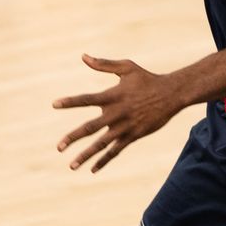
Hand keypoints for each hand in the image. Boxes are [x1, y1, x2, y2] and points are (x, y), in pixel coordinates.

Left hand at [53, 54, 182, 172]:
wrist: (171, 94)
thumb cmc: (146, 78)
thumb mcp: (126, 67)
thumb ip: (103, 64)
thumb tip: (83, 57)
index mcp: (113, 95)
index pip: (87, 99)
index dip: (70, 102)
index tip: (54, 104)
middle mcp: (117, 113)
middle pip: (90, 128)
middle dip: (73, 138)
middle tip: (58, 147)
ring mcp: (125, 127)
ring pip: (102, 144)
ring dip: (86, 155)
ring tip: (71, 165)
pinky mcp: (133, 136)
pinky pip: (116, 151)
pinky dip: (104, 160)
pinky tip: (92, 169)